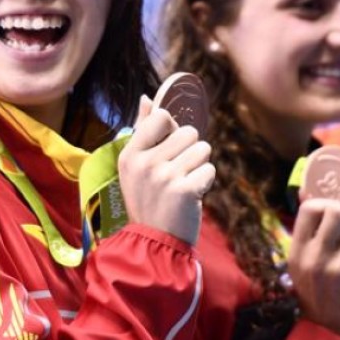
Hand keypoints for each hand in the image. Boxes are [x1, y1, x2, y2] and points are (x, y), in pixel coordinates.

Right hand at [117, 95, 215, 245]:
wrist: (155, 242)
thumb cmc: (149, 199)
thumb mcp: (136, 166)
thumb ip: (143, 129)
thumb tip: (147, 97)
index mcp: (130, 154)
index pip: (162, 116)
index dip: (172, 130)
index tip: (168, 150)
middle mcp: (145, 163)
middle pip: (189, 132)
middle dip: (189, 151)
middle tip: (176, 175)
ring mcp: (164, 176)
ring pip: (203, 149)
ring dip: (199, 167)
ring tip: (183, 185)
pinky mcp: (184, 190)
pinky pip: (209, 170)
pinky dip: (205, 183)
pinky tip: (190, 197)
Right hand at [287, 198, 339, 339]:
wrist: (331, 335)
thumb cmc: (319, 295)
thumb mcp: (303, 265)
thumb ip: (308, 233)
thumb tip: (305, 191)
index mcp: (297, 252)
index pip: (310, 208)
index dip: (326, 204)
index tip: (336, 216)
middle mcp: (314, 257)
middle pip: (336, 209)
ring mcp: (337, 265)